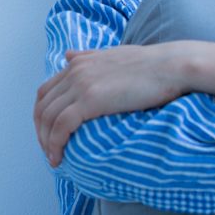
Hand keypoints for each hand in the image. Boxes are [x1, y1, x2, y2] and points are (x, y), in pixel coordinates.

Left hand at [35, 44, 191, 166]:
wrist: (172, 66)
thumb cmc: (152, 65)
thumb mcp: (113, 55)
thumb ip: (89, 56)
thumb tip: (68, 55)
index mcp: (79, 62)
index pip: (46, 92)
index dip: (42, 116)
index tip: (48, 134)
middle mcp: (75, 71)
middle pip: (42, 107)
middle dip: (41, 132)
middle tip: (49, 151)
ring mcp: (81, 84)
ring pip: (48, 118)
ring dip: (46, 142)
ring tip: (54, 159)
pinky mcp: (91, 99)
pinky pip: (61, 126)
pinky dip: (55, 143)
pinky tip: (59, 157)